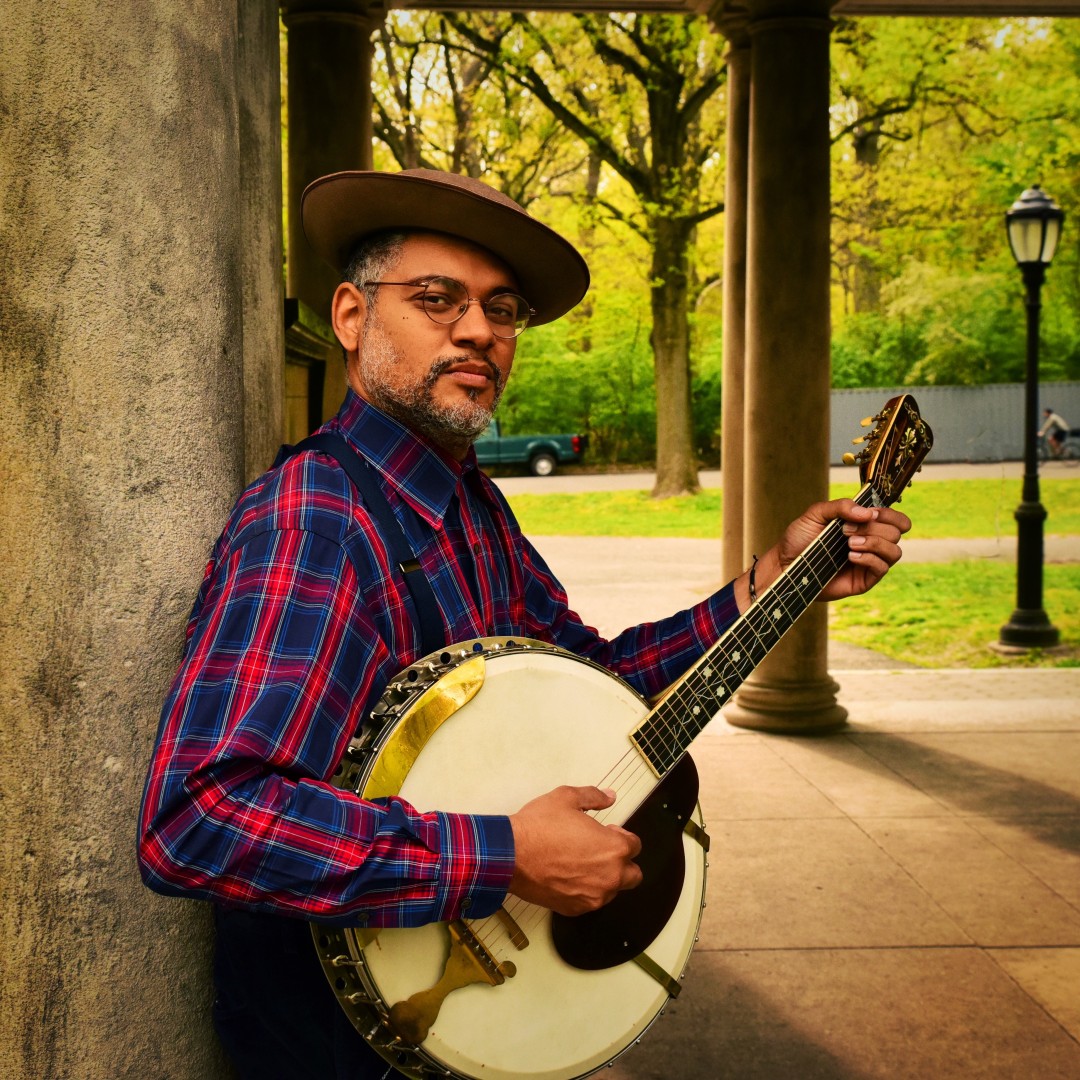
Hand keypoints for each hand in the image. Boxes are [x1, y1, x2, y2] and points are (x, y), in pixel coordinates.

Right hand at [508, 786, 642, 915]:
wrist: (511, 855)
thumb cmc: (538, 827)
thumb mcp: (567, 798)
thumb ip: (594, 797)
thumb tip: (609, 797)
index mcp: (614, 849)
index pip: (635, 846)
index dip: (620, 836)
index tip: (608, 833)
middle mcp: (610, 877)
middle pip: (633, 874)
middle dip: (621, 862)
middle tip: (600, 850)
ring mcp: (593, 897)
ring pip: (612, 890)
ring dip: (604, 878)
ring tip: (580, 862)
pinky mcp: (575, 909)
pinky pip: (590, 901)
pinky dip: (584, 891)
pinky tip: (567, 876)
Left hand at [749, 499, 910, 604]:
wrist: (784, 564)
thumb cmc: (799, 539)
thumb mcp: (816, 514)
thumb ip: (840, 506)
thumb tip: (867, 512)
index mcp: (863, 525)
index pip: (895, 519)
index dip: (889, 514)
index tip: (870, 513)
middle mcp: (871, 542)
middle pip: (896, 532)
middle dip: (873, 528)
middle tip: (845, 530)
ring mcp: (869, 562)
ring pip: (895, 551)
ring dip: (875, 543)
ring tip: (849, 544)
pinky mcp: (864, 580)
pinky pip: (882, 568)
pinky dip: (869, 559)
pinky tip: (850, 557)